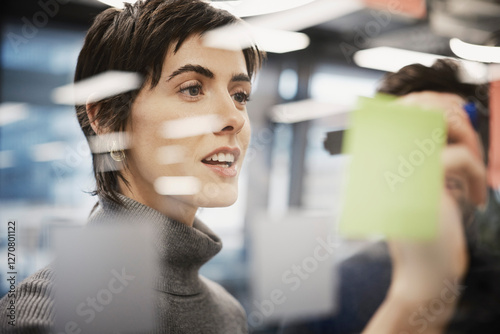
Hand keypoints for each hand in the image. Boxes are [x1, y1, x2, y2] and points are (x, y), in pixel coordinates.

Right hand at [363, 92, 486, 333]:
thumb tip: (454, 113)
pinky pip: (460, 157)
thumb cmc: (427, 229)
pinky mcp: (421, 182)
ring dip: (469, 142)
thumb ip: (428, 150)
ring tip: (474, 168)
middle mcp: (383, 155)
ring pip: (442, 122)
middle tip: (468, 144)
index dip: (429, 102)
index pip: (401, 107)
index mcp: (380, 156)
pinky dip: (477, 177)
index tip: (455, 118)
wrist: (423, 272)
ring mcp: (399, 166)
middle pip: (420, 106)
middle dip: (454, 115)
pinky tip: (474, 200)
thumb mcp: (425, 184)